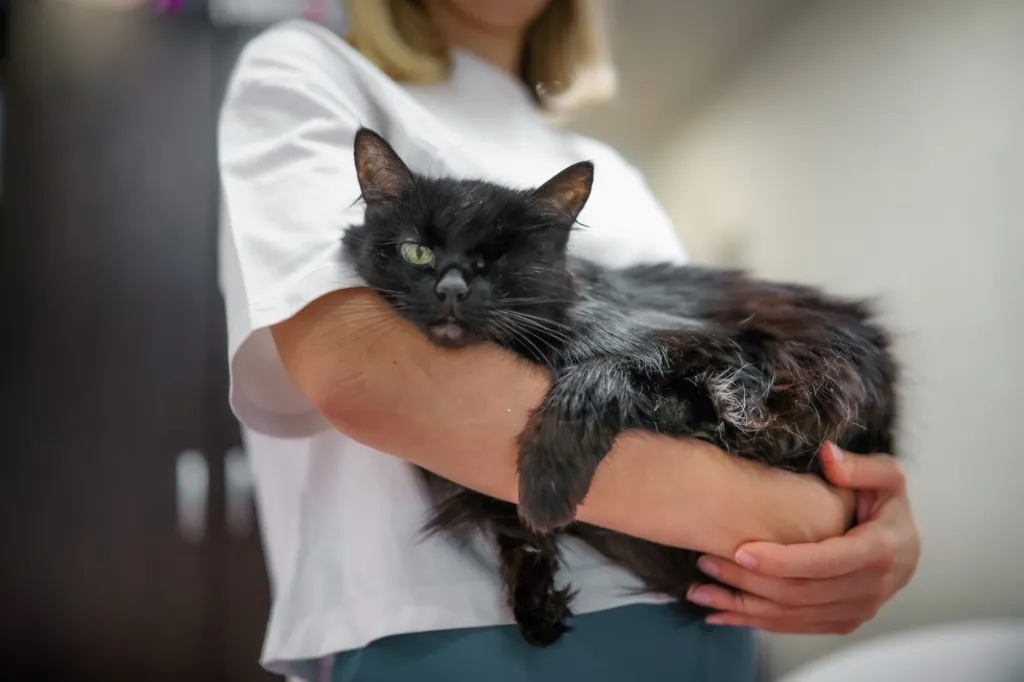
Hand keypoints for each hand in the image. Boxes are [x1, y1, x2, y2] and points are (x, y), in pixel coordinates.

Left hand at [686, 442, 920, 633]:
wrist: (908, 546)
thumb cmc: (889, 504)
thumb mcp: (887, 476)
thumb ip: (860, 466)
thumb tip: (828, 455)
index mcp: (879, 551)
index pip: (824, 562)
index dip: (781, 560)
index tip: (740, 550)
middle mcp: (870, 589)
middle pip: (800, 593)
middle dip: (749, 580)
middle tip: (706, 562)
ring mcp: (856, 611)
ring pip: (792, 616)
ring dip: (743, 605)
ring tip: (699, 590)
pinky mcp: (841, 622)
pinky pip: (794, 627)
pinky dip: (754, 621)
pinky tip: (720, 613)